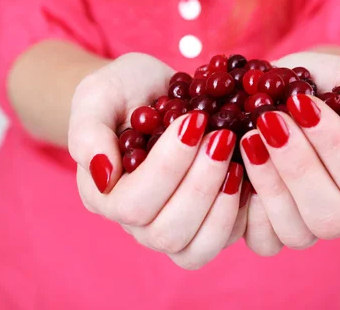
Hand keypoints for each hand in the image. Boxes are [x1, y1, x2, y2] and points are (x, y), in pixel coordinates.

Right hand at [68, 53, 245, 269]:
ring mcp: (171, 228)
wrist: (152, 91)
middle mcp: (135, 222)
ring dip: (222, 204)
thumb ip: (88, 133)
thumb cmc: (123, 91)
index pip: (132, 205)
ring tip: (237, 159)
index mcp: (103, 195)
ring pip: (196, 249)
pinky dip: (242, 211)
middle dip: (200, 186)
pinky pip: (224, 240)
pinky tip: (250, 172)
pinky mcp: (204, 225)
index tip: (195, 121)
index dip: (167, 168)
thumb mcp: (98, 95)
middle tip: (222, 137)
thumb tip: (104, 175)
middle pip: (167, 233)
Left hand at [240, 52, 339, 254]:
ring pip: (296, 233)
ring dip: (269, 184)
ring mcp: (307, 225)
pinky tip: (236, 164)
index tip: (300, 102)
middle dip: (298, 167)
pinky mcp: (269, 230)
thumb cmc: (324, 83)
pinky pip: (261, 241)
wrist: (282, 88)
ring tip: (248, 136)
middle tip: (269, 119)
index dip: (334, 147)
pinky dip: (244, 207)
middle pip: (332, 217)